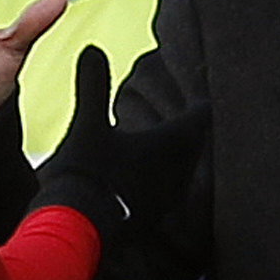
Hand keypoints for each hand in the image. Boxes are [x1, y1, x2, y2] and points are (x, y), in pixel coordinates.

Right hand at [33, 46, 208, 241]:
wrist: (74, 229)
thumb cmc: (84, 173)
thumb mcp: (87, 124)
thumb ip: (93, 86)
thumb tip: (92, 49)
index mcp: (165, 145)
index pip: (197, 119)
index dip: (202, 106)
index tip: (205, 98)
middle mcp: (173, 173)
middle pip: (195, 147)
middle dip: (193, 132)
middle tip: (192, 119)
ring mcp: (164, 199)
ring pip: (183, 172)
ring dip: (180, 158)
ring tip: (172, 148)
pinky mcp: (151, 218)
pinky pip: (168, 192)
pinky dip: (164, 180)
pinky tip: (149, 180)